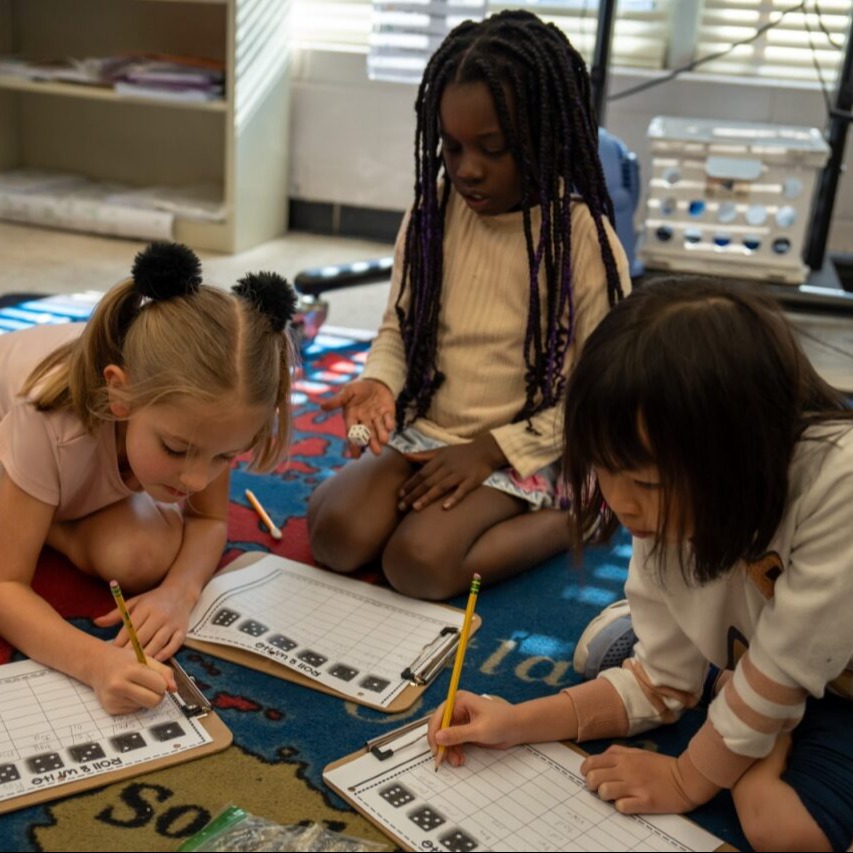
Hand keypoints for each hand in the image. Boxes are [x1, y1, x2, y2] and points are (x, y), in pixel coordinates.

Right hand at [90, 643, 175, 714]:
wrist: (97, 666)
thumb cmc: (124, 661)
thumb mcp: (146, 658)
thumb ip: (164, 672)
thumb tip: (174, 689)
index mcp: (130, 670)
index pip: (160, 686)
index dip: (163, 683)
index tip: (158, 679)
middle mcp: (119, 685)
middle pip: (154, 701)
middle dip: (158, 695)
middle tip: (151, 686)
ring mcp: (113, 699)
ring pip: (145, 707)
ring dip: (145, 698)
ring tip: (135, 686)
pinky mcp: (110, 709)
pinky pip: (134, 711)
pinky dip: (135, 703)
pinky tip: (127, 692)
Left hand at [95, 585, 193, 660]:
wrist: (180, 592)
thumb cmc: (154, 600)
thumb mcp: (135, 602)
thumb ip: (116, 614)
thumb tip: (96, 622)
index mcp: (146, 608)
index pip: (129, 629)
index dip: (119, 643)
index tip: (110, 654)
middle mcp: (159, 615)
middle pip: (142, 638)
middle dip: (129, 652)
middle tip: (120, 665)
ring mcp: (172, 623)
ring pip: (157, 643)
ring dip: (146, 656)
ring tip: (135, 667)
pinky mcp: (182, 631)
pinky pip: (174, 645)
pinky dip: (165, 654)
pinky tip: (156, 662)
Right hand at [320, 379, 394, 457]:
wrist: (374, 382)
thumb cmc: (357, 389)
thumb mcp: (346, 392)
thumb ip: (337, 400)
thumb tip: (321, 407)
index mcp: (352, 418)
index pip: (352, 434)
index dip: (354, 445)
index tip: (356, 456)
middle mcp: (365, 421)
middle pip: (368, 435)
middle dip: (372, 443)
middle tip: (377, 452)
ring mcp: (377, 418)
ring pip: (379, 430)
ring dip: (382, 436)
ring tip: (384, 441)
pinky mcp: (388, 413)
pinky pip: (389, 419)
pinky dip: (389, 423)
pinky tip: (390, 427)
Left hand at [399, 434, 506, 510]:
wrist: (486, 450)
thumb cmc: (462, 452)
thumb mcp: (442, 450)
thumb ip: (423, 455)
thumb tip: (405, 455)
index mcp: (440, 459)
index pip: (421, 473)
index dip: (410, 484)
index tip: (400, 494)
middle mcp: (448, 467)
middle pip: (428, 482)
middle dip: (413, 494)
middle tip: (402, 506)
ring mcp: (460, 474)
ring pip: (440, 487)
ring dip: (427, 498)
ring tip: (415, 508)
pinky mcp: (471, 481)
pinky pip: (461, 491)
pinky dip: (453, 498)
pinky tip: (445, 507)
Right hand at [426, 692, 518, 766]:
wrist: (517, 728)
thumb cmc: (502, 722)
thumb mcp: (479, 730)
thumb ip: (457, 734)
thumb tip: (438, 737)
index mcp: (459, 701)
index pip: (439, 716)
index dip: (434, 733)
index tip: (436, 749)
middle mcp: (457, 708)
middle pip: (440, 727)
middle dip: (441, 744)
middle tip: (442, 759)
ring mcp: (460, 720)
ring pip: (445, 737)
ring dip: (448, 750)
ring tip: (456, 761)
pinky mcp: (465, 730)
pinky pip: (453, 741)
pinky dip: (454, 751)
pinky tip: (460, 759)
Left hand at [581, 746, 714, 813]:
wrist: (686, 778)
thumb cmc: (660, 765)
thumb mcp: (637, 752)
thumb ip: (617, 753)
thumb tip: (600, 759)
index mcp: (622, 757)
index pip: (591, 762)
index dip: (586, 771)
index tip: (590, 776)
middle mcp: (625, 769)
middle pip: (593, 778)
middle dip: (592, 786)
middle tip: (600, 789)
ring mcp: (635, 786)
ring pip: (604, 791)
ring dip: (605, 797)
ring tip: (613, 797)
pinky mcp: (645, 801)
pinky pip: (622, 806)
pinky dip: (620, 807)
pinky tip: (627, 804)